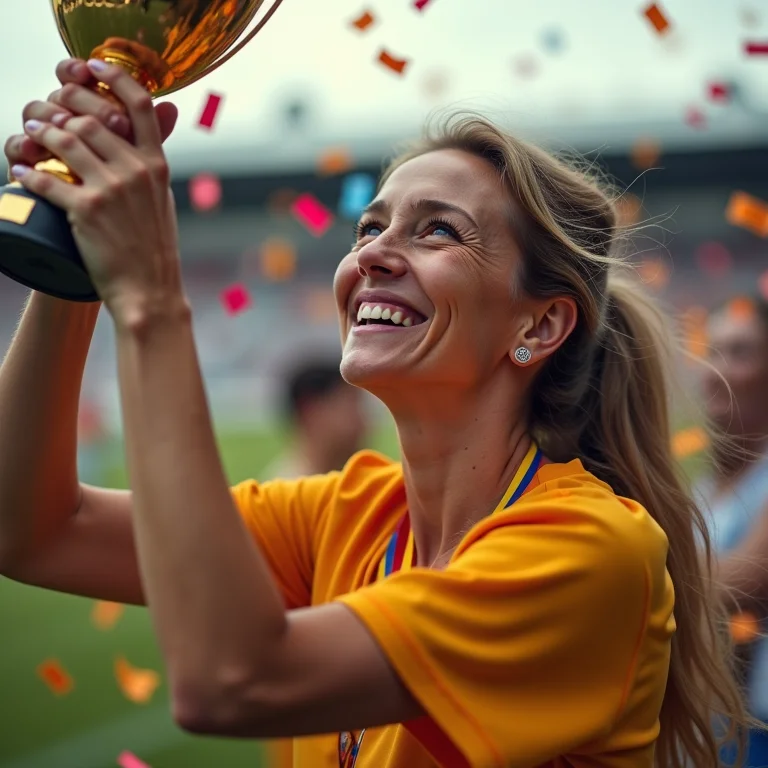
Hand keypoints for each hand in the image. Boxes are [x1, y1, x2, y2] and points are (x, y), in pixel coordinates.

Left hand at [9, 60, 182, 319]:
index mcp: (157, 167)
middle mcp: (137, 172)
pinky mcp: (87, 211)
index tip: (92, 67)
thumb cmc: (155, 250)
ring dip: (41, 134)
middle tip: (47, 115)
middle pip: (91, 119)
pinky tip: (20, 173)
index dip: (114, 77)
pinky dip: (28, 174)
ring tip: (31, 137)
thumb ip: (152, 168)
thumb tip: (150, 139)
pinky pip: (47, 180)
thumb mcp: (162, 202)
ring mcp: (112, 190)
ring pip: (66, 141)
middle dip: (62, 110)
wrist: (150, 291)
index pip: (140, 106)